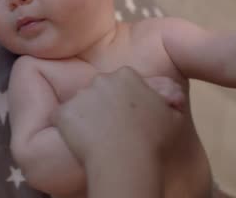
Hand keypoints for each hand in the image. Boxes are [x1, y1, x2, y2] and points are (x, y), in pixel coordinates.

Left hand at [51, 67, 183, 166]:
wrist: (125, 159)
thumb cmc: (153, 141)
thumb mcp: (173, 117)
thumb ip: (169, 100)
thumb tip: (172, 97)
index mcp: (127, 76)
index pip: (122, 81)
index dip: (125, 99)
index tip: (128, 116)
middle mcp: (101, 80)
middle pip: (100, 90)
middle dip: (103, 105)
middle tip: (112, 128)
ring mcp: (80, 95)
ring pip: (80, 104)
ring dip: (86, 117)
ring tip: (97, 139)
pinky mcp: (64, 113)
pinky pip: (62, 118)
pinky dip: (67, 129)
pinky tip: (80, 143)